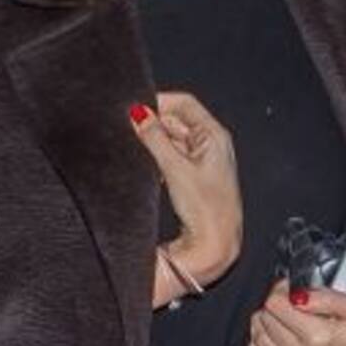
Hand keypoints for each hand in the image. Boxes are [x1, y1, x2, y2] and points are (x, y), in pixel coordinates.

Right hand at [129, 92, 241, 299]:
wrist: (215, 243)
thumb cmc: (206, 208)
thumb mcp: (174, 168)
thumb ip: (154, 138)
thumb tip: (138, 114)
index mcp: (214, 135)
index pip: (184, 103)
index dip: (160, 102)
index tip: (135, 107)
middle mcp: (211, 143)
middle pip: (178, 120)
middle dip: (154, 122)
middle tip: (130, 128)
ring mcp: (203, 159)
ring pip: (173, 138)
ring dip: (155, 141)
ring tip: (138, 148)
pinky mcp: (194, 174)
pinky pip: (173, 155)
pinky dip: (159, 156)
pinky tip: (149, 166)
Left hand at [248, 279, 345, 345]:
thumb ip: (326, 297)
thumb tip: (297, 295)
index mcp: (319, 338)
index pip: (275, 305)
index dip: (279, 293)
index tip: (287, 292)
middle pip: (264, 321)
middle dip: (273, 309)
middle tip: (286, 307)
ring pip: (258, 342)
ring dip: (264, 328)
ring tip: (280, 323)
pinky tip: (273, 344)